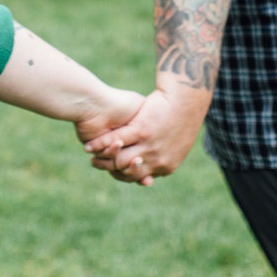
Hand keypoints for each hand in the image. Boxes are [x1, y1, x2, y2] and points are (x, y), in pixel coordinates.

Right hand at [83, 85, 207, 182]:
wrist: (186, 100)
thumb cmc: (181, 119)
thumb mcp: (178, 146)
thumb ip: (164, 159)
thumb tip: (154, 170)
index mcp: (166, 166)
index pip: (138, 177)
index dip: (122, 174)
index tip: (111, 170)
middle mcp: (157, 160)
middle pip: (125, 171)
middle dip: (108, 168)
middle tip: (96, 163)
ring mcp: (149, 146)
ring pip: (119, 158)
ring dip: (102, 158)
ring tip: (91, 154)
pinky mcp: (141, 130)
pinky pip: (115, 141)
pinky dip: (100, 144)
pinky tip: (90, 144)